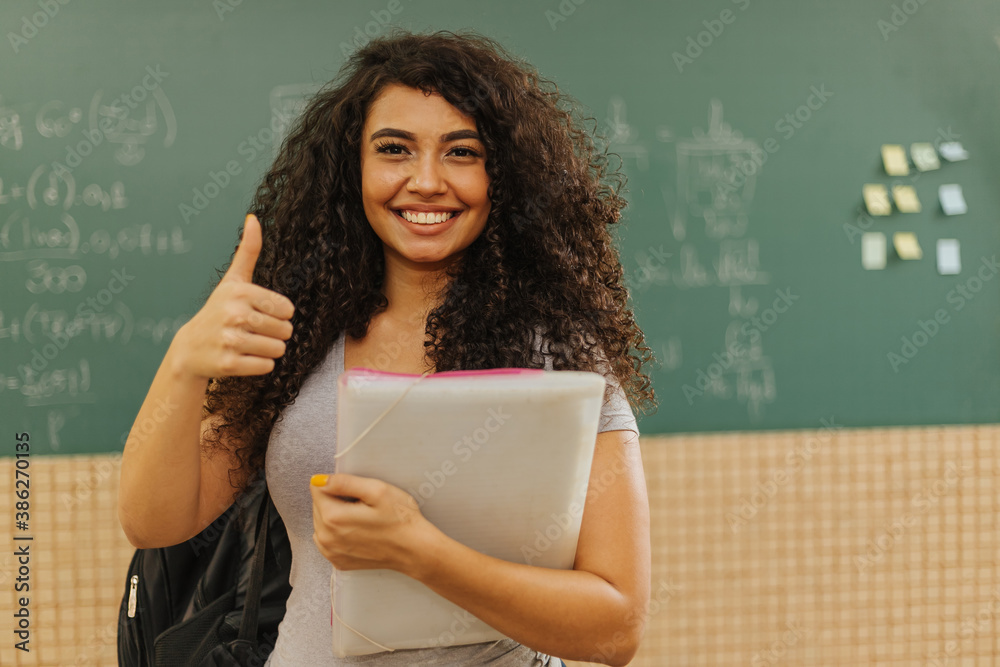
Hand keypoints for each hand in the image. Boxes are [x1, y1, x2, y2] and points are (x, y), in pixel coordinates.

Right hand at [172, 214, 294, 378]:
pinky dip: (259, 365)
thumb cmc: (218, 312)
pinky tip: (242, 358)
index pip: (288, 309)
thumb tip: (254, 218)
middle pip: (286, 331)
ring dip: (268, 350)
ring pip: (278, 350)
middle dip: (275, 334)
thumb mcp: (232, 281)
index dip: (278, 315)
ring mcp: (230, 340)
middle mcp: (235, 314)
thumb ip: (248, 251)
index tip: (258, 314)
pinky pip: (267, 366)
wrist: (190, 349)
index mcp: (241, 292)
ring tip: (248, 345)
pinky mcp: (229, 364)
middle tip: (253, 332)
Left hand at [310, 473, 433, 574]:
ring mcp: (331, 552)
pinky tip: (357, 531)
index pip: (317, 488)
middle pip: (318, 505)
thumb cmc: (400, 518)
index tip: (358, 492)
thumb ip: (344, 482)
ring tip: (362, 518)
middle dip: (336, 499)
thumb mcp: (377, 490)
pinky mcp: (338, 561)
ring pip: (321, 522)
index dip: (338, 484)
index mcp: (333, 517)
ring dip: (335, 516)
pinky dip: (337, 532)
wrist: (415, 549)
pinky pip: (327, 539)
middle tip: (364, 504)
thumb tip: (318, 480)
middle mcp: (326, 537)